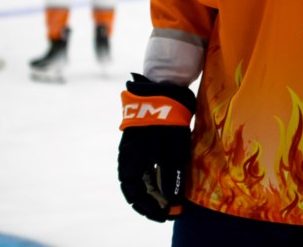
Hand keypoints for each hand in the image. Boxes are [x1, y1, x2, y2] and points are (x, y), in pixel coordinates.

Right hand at [118, 73, 195, 221]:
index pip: (134, 193)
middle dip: (151, 201)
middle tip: (168, 211)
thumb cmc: (168, 119)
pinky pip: (145, 163)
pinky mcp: (142, 140)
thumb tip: (172, 200)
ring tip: (169, 199)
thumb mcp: (173, 149)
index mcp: (131, 161)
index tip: (163, 215)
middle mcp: (129, 156)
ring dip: (153, 189)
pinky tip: (166, 178)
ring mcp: (134, 147)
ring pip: (140, 175)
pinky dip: (154, 174)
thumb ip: (171, 175)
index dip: (147, 207)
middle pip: (136, 186)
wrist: (163, 88)